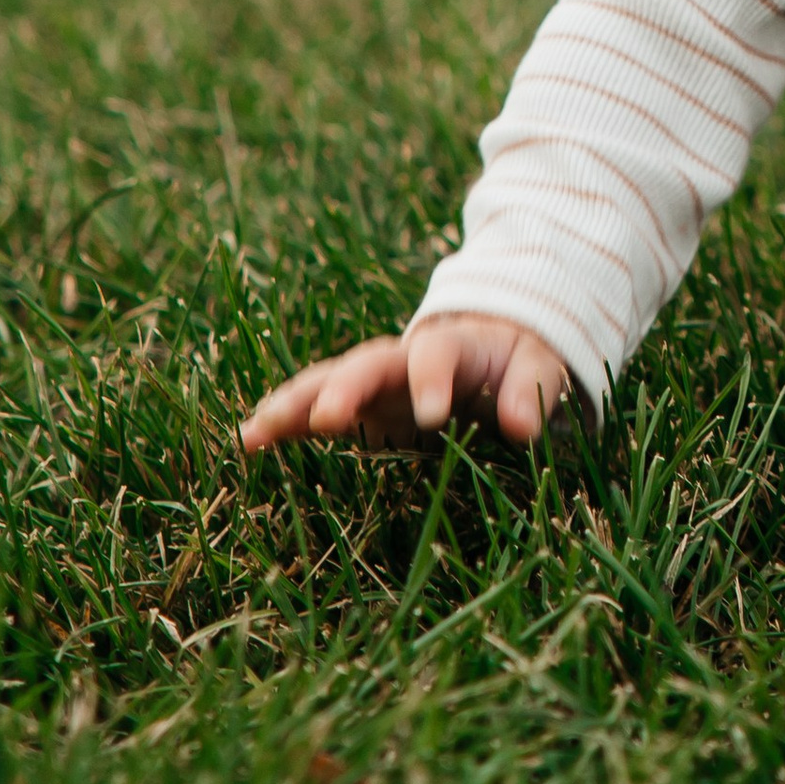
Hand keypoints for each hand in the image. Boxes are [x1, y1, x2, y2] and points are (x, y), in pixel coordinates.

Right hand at [238, 316, 571, 452]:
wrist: (490, 342)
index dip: (432, 380)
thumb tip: (523, 425)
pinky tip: (249, 442)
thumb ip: (530, 387)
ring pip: (328, 384)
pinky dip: (285, 422)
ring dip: (294, 404)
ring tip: (255, 431)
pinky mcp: (357, 406)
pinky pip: (314, 410)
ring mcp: (373, 383)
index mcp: (450, 346)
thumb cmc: (515, 357)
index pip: (437, 356)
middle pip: (367, 364)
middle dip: (345, 387)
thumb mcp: (535, 364)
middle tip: (326, 416)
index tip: (433, 414)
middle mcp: (401, 359)